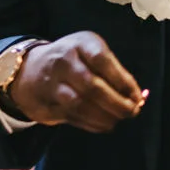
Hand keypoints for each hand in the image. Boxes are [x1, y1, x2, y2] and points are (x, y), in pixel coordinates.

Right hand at [9, 31, 145, 132]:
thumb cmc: (74, 60)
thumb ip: (115, 73)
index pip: (103, 61)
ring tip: (116, 121)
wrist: (31, 69)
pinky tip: (103, 125)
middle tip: (131, 112)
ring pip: (80, 104)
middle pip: (92, 86)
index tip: (136, 96)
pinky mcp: (45, 103)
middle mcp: (64, 60)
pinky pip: (71, 116)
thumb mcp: (92, 53)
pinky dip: (92, 124)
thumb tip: (139, 97)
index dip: (123, 81)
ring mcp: (51, 82)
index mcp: (80, 43)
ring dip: (103, 116)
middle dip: (116, 103)